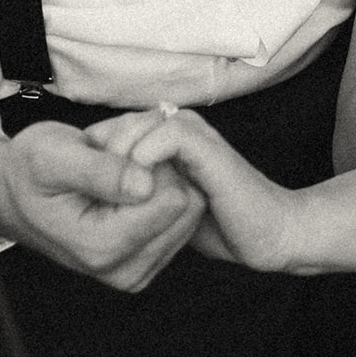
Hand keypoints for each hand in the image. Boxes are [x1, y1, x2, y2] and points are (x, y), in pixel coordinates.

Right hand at [0, 121, 204, 290]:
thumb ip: (101, 171)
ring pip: (189, 210)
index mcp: (101, 247)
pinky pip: (181, 219)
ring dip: (161, 181)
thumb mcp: (54, 155)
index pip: (172, 198)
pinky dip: (161, 194)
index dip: (154, 161)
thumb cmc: (28, 171)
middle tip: (117, 158)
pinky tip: (128, 186)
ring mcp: (136, 270)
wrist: (12, 193)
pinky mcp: (145, 262)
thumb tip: (147, 184)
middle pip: (187, 206)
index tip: (119, 150)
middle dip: (159, 170)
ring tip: (119, 171)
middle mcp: (123, 269)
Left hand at [89, 107, 298, 272]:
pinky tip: (137, 190)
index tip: (87, 192)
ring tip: (110, 194)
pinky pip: (166, 135)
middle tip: (93, 192)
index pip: (115, 129)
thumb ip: (140, 196)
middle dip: (101, 156)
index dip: (96, 156)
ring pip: (138, 125)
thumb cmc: (220, 223)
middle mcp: (180, 126)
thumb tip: (104, 200)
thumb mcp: (164, 209)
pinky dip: (144, 157)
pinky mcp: (207, 145)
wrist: (268, 232)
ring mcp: (195, 133)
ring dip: (117, 156)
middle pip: (121, 124)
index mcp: (167, 137)